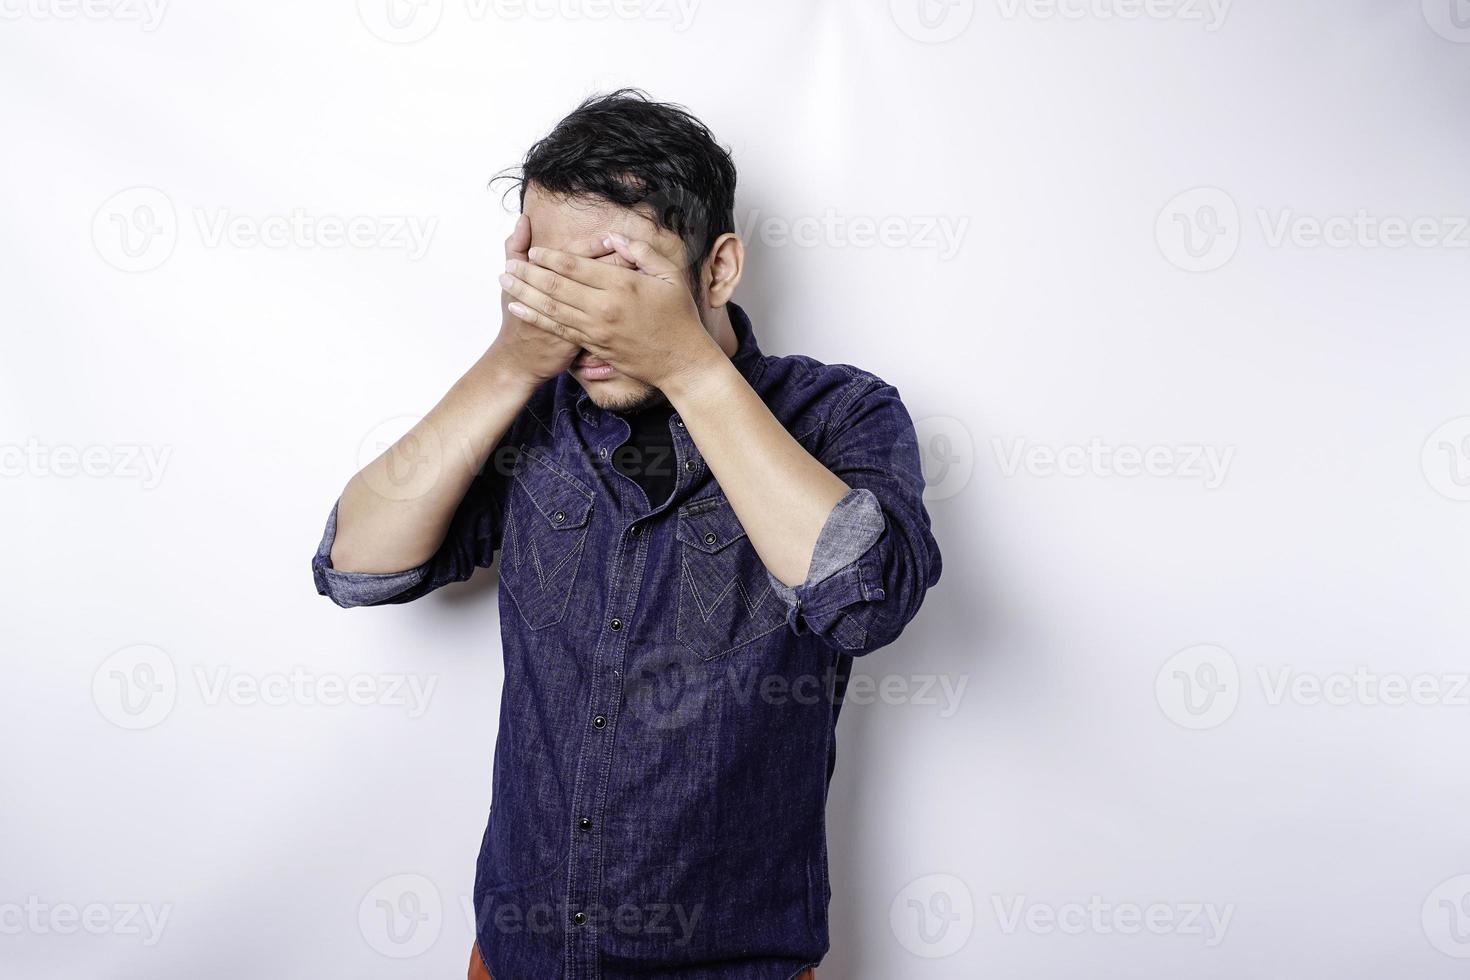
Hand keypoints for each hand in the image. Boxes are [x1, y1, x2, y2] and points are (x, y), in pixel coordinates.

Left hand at [499, 232, 721, 389]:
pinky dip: (536, 317)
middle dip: (529, 273)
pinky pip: (559, 329)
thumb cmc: (678, 316)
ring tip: (504, 280)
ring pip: (552, 308)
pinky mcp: (594, 346)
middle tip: (509, 263)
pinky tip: (520, 308)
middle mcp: (605, 308)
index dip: (552, 257)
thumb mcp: (670, 276)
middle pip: (557, 286)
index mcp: (623, 285)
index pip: (578, 266)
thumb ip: (642, 252)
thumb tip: (612, 237)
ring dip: (525, 293)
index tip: (534, 250)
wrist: (681, 361)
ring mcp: (597, 329)